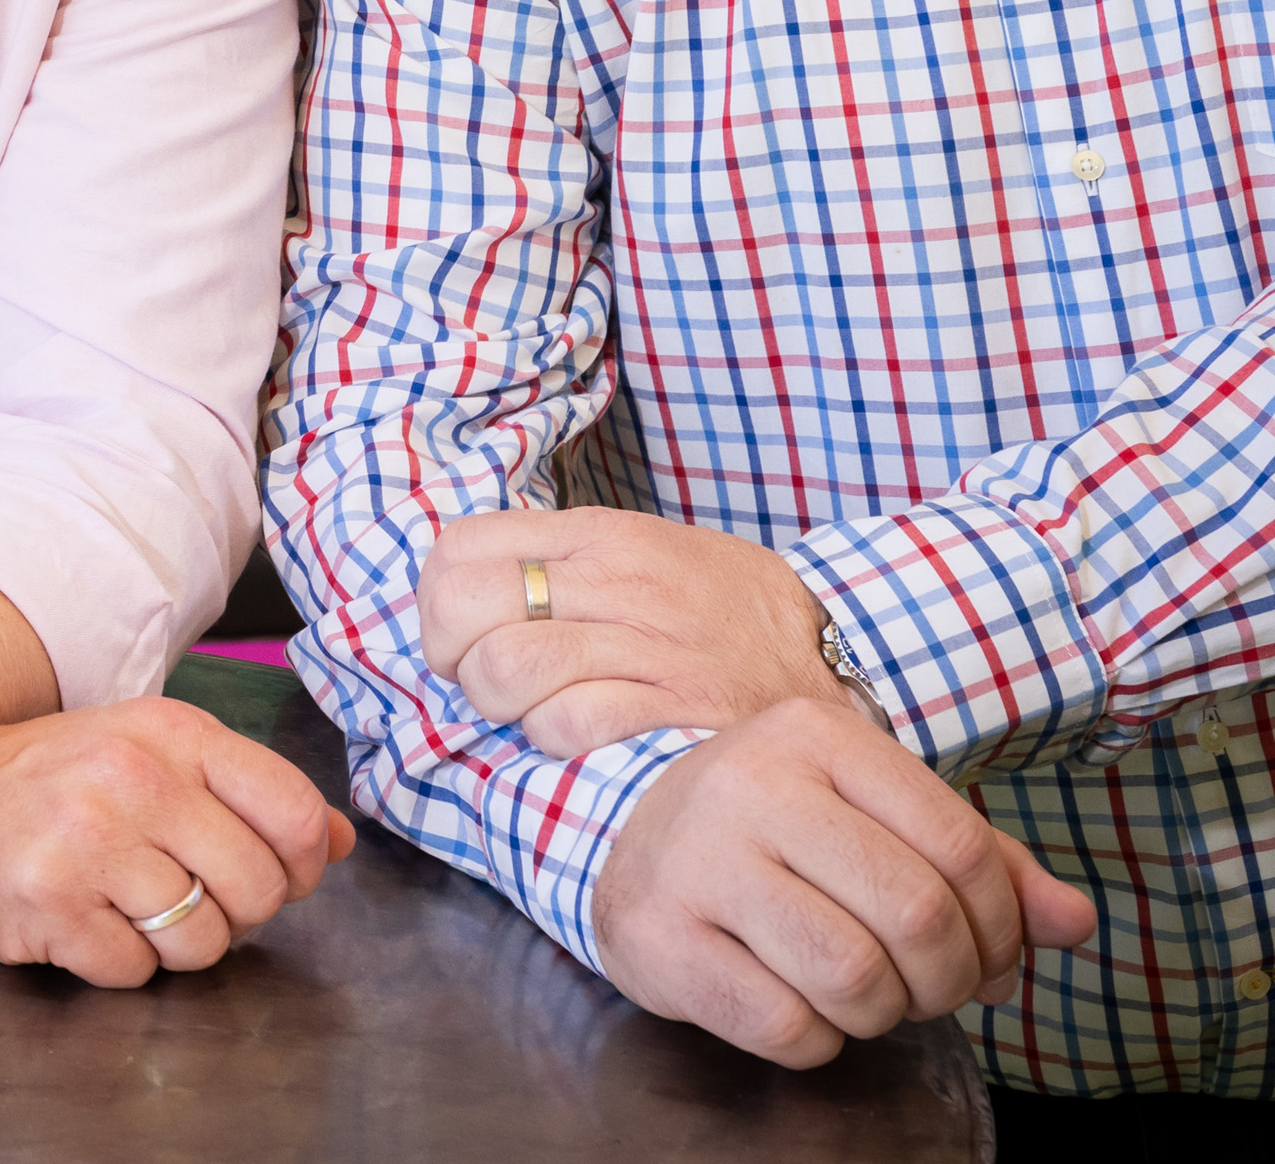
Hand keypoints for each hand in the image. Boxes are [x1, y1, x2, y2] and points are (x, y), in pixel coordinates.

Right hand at [0, 696, 355, 984]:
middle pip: (258, 888)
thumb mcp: (144, 756)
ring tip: (125, 910)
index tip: (273, 877)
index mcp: (170, 731)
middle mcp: (135, 776)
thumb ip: (244, 792)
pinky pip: (134, 970)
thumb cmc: (37, 781)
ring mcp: (90, 839)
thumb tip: (341, 841)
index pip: (293, 811)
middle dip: (235, 915)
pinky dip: (116, 963)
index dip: (302, 865)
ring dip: (175, 946)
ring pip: (203, 941)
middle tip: (183, 899)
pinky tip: (80, 925)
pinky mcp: (50, 902)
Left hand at [419, 508, 856, 755]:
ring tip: (526, 711)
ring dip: (496, 703)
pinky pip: (566, 725)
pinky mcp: (670, 710)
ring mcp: (644, 647)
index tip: (458, 632)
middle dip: (451, 655)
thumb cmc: (725, 612)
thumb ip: (565, 559)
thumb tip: (464, 582)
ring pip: (505, 669)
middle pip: (467, 608)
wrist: (837, 655)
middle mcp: (616, 583)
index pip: (462, 547)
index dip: (438, 599)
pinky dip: (550, 739)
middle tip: (480, 679)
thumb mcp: (649, 551)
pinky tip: (573, 736)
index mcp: (601, 536)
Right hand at [588, 699, 1097, 1068]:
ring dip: (881, 1014)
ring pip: (853, 977)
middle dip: (944, 980)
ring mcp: (696, 859)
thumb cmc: (780, 833)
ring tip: (862, 994)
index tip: (986, 958)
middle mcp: (752, 783)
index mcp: (818, 737)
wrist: (629, 841)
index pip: (960, 846)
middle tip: (926, 988)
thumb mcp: (876, 817)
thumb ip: (982, 865)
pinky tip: (797, 1003)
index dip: (1000, 927)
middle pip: (915, 915)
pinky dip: (815, 1040)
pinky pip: (786, 1027)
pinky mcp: (660, 937)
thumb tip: (1076, 922)